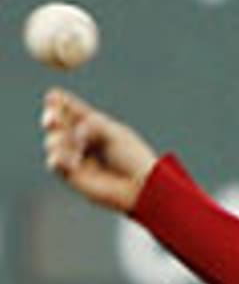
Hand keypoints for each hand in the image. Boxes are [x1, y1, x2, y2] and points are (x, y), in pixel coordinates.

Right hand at [40, 87, 157, 212]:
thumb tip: (72, 132)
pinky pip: (55, 163)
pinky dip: (59, 159)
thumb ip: (91, 125)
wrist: (141, 187)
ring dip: (58, 141)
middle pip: (57, 123)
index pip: (71, 108)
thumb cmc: (134, 158)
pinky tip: (73, 162)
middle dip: (52, 118)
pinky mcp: (72, 175)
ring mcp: (75, 156)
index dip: (59, 101)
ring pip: (53, 142)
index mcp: (94, 124)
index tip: (53, 96)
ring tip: (76, 146)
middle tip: (51, 119)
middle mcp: (82, 139)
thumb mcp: (114, 133)